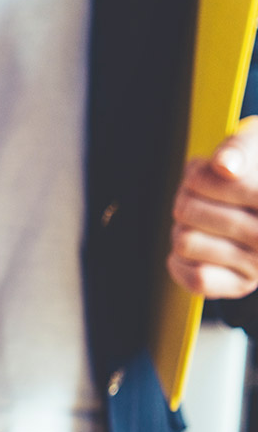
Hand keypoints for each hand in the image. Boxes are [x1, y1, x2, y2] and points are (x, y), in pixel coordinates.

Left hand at [169, 116, 257, 298]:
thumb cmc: (253, 169)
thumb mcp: (253, 145)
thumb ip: (240, 150)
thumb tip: (224, 166)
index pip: (209, 184)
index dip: (198, 175)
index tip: (212, 172)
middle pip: (186, 210)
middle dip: (186, 199)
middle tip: (204, 198)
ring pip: (184, 242)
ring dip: (183, 228)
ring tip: (204, 222)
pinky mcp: (241, 285)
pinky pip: (195, 279)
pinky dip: (182, 262)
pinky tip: (197, 247)